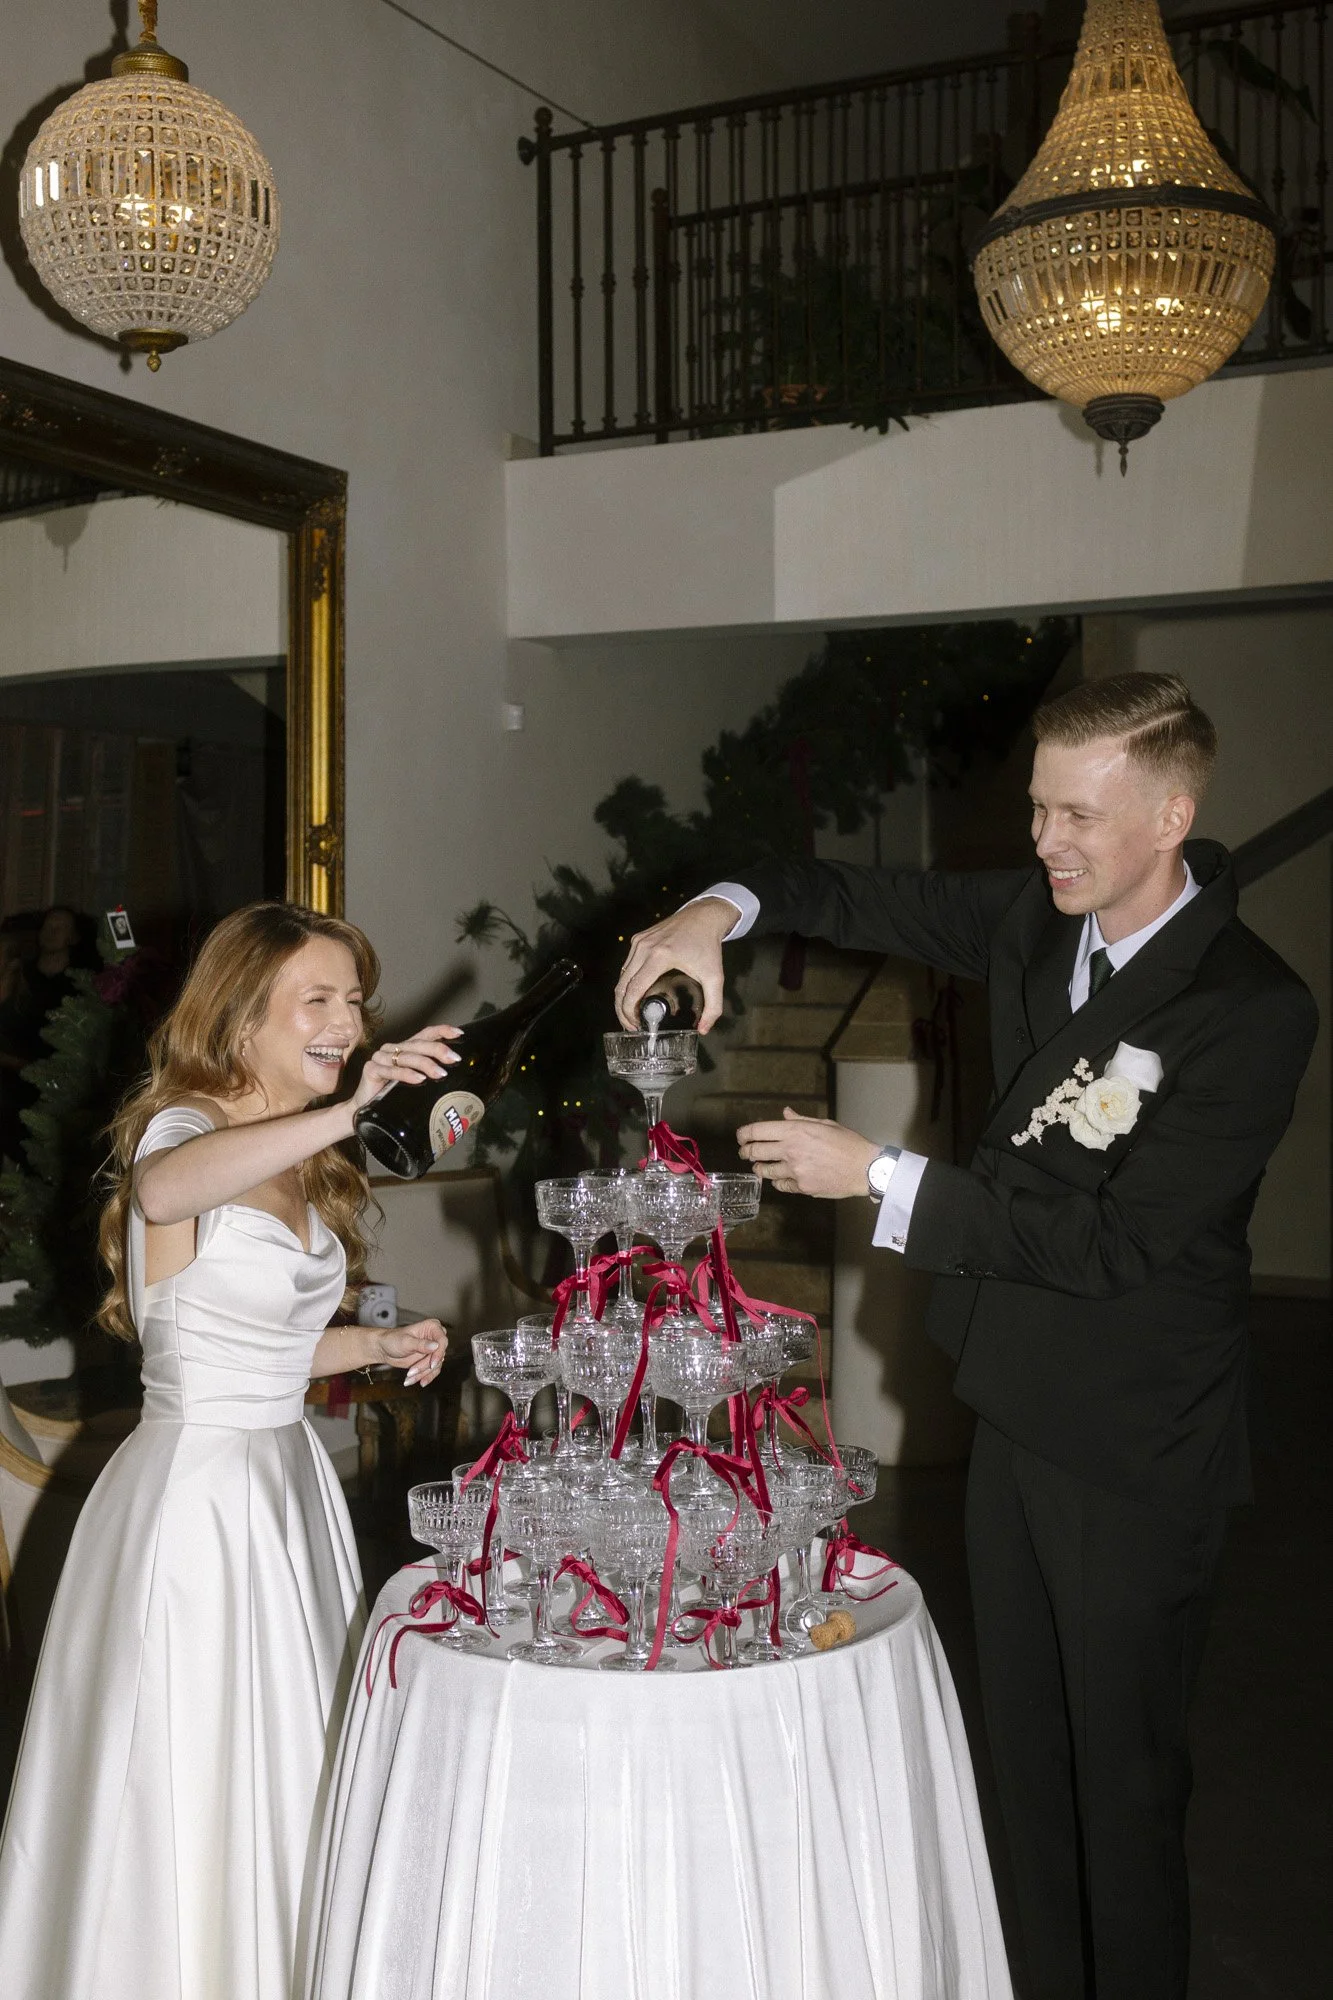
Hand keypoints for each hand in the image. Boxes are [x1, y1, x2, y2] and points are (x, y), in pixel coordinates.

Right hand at [351, 1024, 462, 1110]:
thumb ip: (427, 1074)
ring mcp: (380, 1058)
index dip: (441, 1031)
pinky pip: (391, 1071)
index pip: (424, 1034)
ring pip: (406, 1057)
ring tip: (440, 1073)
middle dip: (438, 1050)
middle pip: (417, 1045)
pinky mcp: (371, 1069)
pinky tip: (419, 1079)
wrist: (364, 1108)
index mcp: (404, 1048)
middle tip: (454, 1059)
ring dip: (425, 1064)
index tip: (459, 1033)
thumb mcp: (414, 1081)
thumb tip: (453, 1074)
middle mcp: (392, 1049)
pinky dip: (406, 1074)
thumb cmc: (391, 1094)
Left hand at [371, 1318, 447, 1386]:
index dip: (438, 1354)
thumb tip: (435, 1346)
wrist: (383, 1349)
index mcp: (432, 1327)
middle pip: (439, 1356)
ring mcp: (432, 1350)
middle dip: (425, 1366)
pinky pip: (432, 1371)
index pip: (442, 1341)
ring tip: (409, 1378)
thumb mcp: (406, 1342)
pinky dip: (424, 1377)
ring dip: (423, 1374)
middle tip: (411, 1372)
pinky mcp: (429, 1360)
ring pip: (436, 1366)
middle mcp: (434, 1338)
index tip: (432, 1364)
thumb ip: (421, 1344)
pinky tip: (415, 1381)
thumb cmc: (392, 1340)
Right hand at [614, 898, 734, 1032]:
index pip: (633, 989)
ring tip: (633, 1013)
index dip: (629, 1011)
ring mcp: (639, 942)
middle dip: (622, 1009)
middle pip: (621, 985)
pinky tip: (636, 994)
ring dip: (623, 996)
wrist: (704, 916)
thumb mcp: (715, 977)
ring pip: (621, 976)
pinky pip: (627, 965)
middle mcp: (644, 948)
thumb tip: (703, 1030)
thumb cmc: (708, 945)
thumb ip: (713, 1006)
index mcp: (659, 957)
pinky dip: (627, 982)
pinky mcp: (638, 939)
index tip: (636, 1025)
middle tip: (631, 1025)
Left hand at [736, 1106, 878, 1198]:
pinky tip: (779, 1178)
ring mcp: (794, 1171)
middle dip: (746, 1152)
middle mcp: (790, 1150)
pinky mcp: (801, 1187)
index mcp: (795, 1131)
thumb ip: (800, 1120)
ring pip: (764, 1171)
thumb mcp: (825, 1124)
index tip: (740, 1137)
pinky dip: (777, 1181)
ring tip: (760, 1167)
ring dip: (759, 1168)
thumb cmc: (848, 1143)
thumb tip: (785, 1113)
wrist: (865, 1168)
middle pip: (755, 1152)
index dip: (744, 1134)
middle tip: (745, 1153)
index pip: (758, 1131)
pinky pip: (780, 1185)